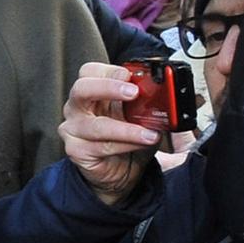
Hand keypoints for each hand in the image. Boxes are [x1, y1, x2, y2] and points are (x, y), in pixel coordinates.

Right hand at [58, 61, 159, 204]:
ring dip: (127, 129)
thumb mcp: (141, 115)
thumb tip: (169, 92)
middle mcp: (78, 108)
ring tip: (150, 133)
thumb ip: (149, 101)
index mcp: (92, 93)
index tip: (131, 75)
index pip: (90, 72)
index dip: (109, 71)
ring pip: (96, 125)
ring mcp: (73, 130)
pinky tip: (140, 144)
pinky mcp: (76, 150)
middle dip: (109, 88)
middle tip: (134, 93)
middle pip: (82, 89)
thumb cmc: (128, 139)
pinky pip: (102, 146)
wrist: (120, 171)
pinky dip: (125, 145)